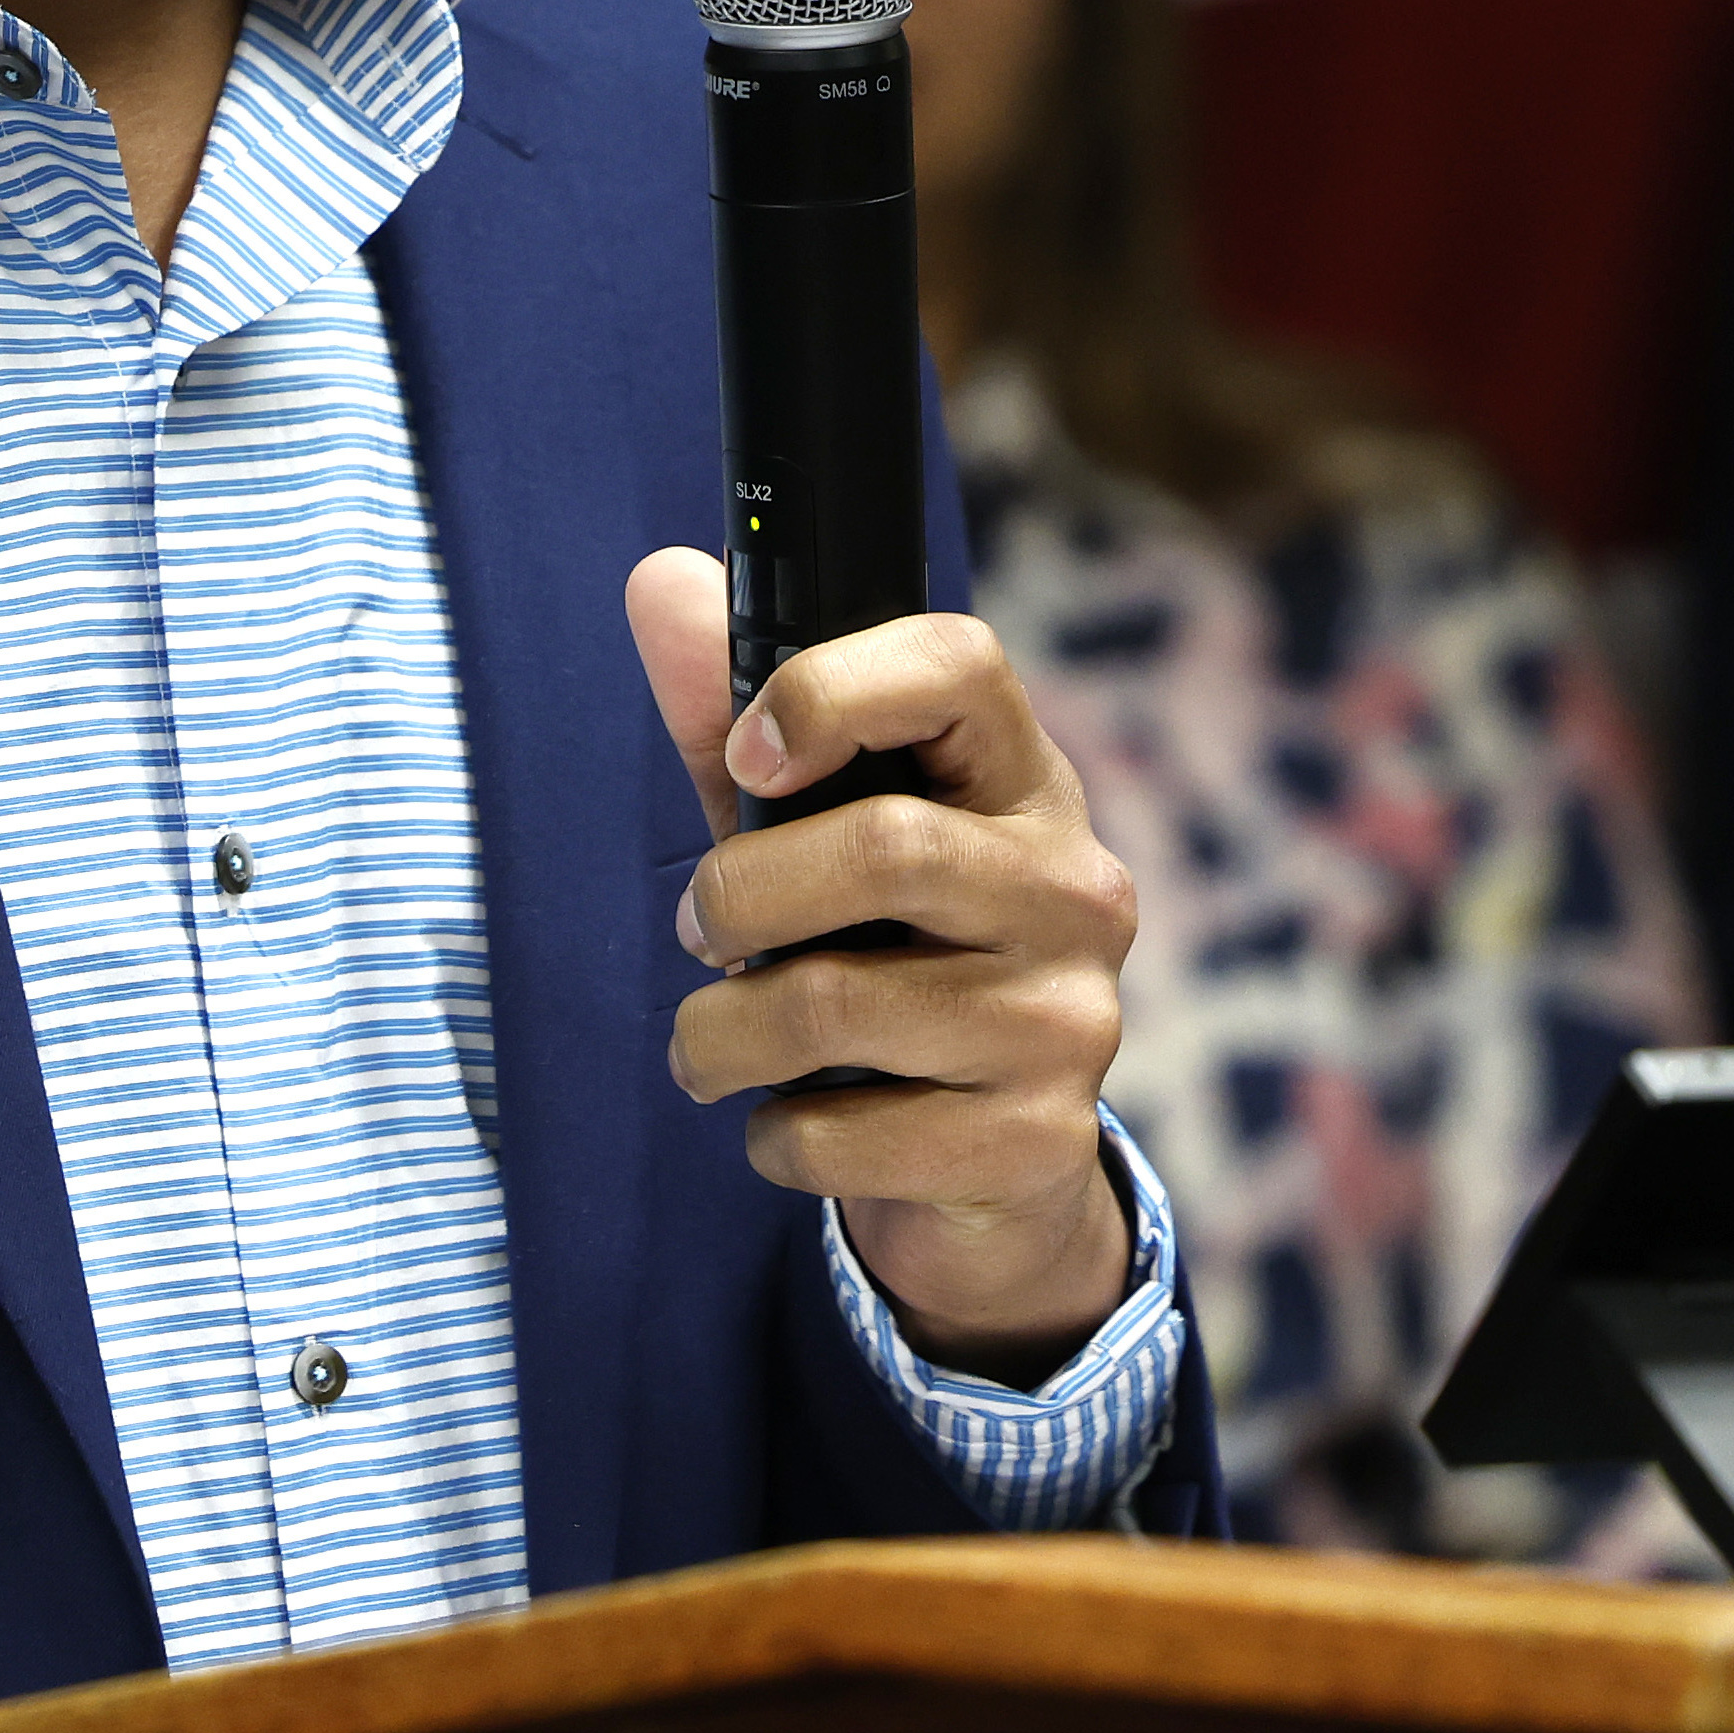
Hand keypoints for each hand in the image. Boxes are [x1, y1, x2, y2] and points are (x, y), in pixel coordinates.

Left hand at [625, 549, 1140, 1380]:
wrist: (982, 1153)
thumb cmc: (876, 948)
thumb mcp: (800, 828)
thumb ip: (728, 718)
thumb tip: (660, 580)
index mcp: (1017, 778)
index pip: (961, 667)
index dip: (833, 689)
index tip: (746, 755)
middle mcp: (1073, 887)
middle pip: (885, 848)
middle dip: (738, 896)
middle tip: (698, 931)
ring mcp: (1071, 1018)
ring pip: (838, 1003)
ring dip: (722, 1034)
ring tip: (713, 1044)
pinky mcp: (1041, 1140)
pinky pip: (848, 1134)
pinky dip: (774, 1135)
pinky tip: (789, 1121)